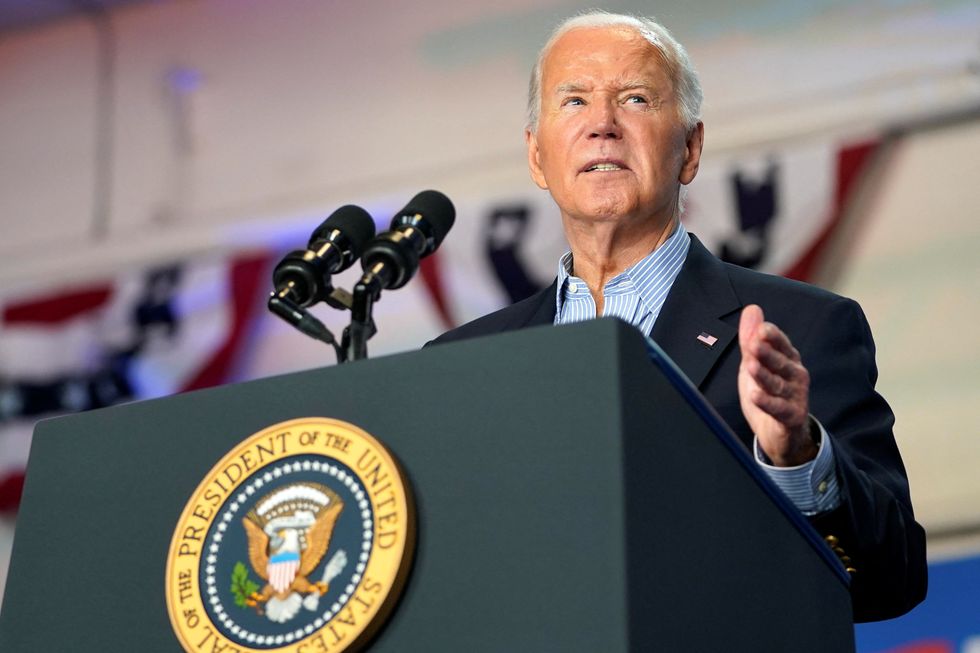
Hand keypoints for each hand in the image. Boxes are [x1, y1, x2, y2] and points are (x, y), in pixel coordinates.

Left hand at [737, 304, 815, 465]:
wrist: (781, 434)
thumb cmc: (769, 393)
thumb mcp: (755, 364)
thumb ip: (751, 339)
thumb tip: (752, 309)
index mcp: (788, 360)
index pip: (782, 345)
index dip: (773, 337)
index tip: (762, 328)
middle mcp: (795, 376)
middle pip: (781, 363)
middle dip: (768, 353)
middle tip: (754, 344)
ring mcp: (795, 397)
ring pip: (778, 385)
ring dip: (764, 375)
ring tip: (750, 366)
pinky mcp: (791, 417)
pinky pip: (779, 409)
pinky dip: (767, 403)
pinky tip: (755, 395)